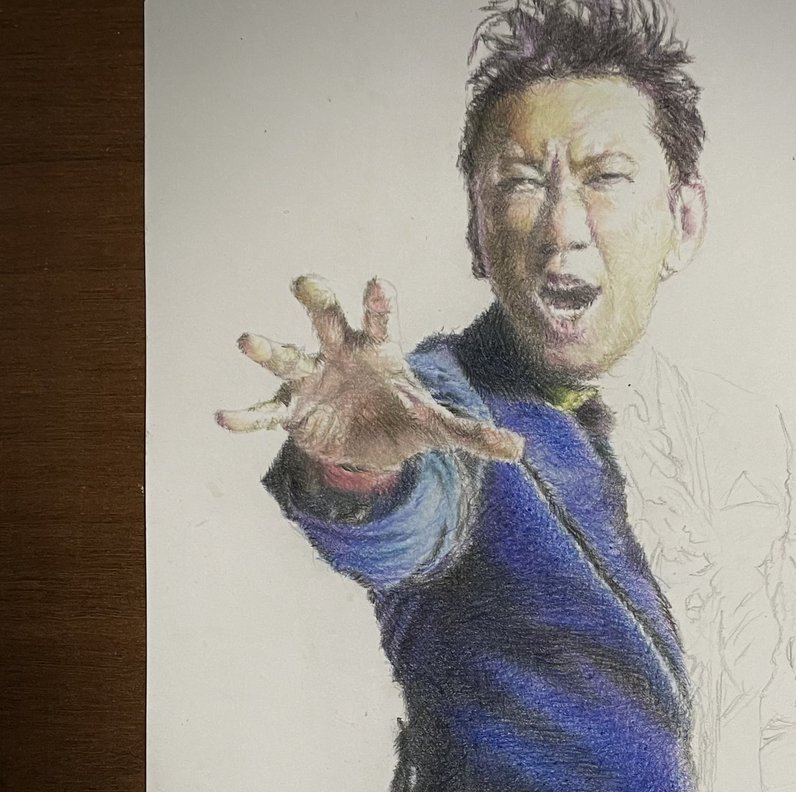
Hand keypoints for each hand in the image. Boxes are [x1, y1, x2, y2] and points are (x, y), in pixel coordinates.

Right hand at [216, 275, 523, 474]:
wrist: (368, 445)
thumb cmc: (403, 420)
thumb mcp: (437, 429)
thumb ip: (472, 436)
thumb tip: (518, 450)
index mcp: (379, 351)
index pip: (380, 320)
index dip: (378, 302)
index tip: (377, 283)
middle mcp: (340, 355)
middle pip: (326, 320)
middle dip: (318, 302)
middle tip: (305, 282)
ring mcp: (311, 380)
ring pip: (287, 358)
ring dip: (268, 350)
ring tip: (246, 339)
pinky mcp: (291, 413)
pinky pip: (266, 412)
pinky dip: (246, 417)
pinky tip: (222, 418)